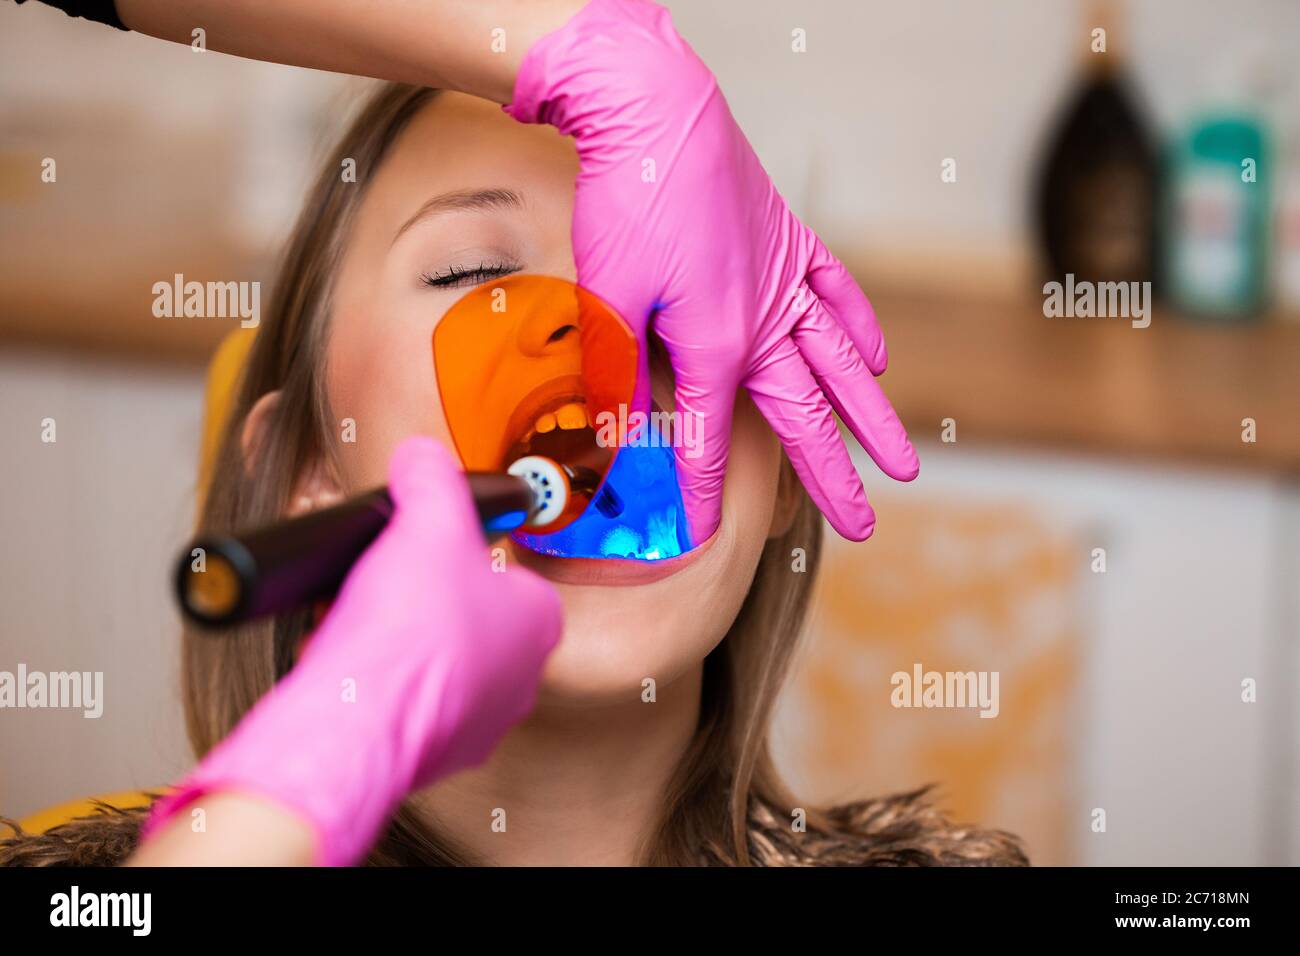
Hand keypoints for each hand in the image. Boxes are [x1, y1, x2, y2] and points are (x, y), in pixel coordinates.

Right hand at [139, 436, 561, 865]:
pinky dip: (369, 681)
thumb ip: (430, 479)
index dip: (454, 553)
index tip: (423, 547)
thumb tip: (423, 457)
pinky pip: (397, 703)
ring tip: (356, 621)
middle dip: (416, 600)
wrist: (357, 723)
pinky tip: (341, 662)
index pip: (506, 572)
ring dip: (391, 641)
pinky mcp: (428, 753)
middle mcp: (519, 679)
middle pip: (463, 618)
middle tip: (383, 585)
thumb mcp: (426, 521)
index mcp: (538, 622)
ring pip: (430, 663)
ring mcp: (477, 723)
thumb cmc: (410, 632)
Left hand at [505, 0, 918, 544]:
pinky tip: (879, 358)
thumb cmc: (631, 198)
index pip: (708, 438)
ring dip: (872, 419)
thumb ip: (617, 374)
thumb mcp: (608, 297)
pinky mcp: (792, 242)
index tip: (705, 534)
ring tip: (905, 464)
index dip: (704, 492)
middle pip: (804, 418)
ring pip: (840, 366)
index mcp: (716, 344)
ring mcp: (787, 282)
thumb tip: (613, 433)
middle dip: (831, 479)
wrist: (659, 111)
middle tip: (863, 526)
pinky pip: (838, 294)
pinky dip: (861, 327)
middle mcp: (765, 322)